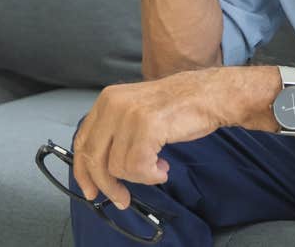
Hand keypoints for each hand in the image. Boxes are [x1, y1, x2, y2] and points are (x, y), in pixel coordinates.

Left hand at [70, 70, 226, 209]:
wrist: (212, 95)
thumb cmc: (182, 106)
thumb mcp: (138, 112)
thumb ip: (117, 133)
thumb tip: (101, 170)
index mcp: (108, 100)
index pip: (82, 141)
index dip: (84, 172)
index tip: (91, 190)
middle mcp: (114, 104)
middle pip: (94, 158)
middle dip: (108, 185)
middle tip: (121, 199)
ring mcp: (129, 115)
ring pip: (118, 167)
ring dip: (140, 177)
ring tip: (158, 168)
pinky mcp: (147, 126)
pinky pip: (138, 167)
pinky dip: (151, 175)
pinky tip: (163, 168)